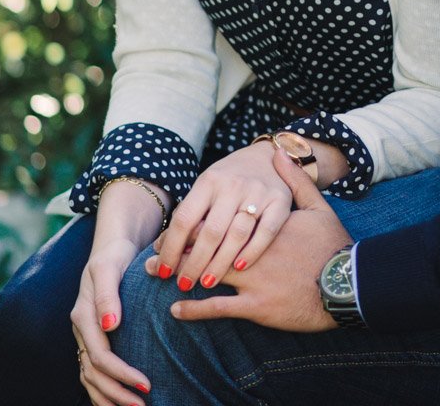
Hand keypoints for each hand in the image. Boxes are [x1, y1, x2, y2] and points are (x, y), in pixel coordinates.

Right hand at [72, 234, 152, 405]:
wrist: (113, 246)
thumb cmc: (115, 254)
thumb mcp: (109, 267)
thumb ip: (108, 294)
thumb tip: (110, 325)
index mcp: (83, 316)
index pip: (99, 355)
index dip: (121, 373)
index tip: (146, 384)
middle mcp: (81, 329)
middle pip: (93, 372)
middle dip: (116, 393)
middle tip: (143, 405)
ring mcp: (85, 335)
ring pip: (89, 376)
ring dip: (109, 397)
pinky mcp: (93, 337)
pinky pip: (92, 371)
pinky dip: (103, 389)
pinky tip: (119, 401)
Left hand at [151, 149, 350, 332]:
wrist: (348, 282)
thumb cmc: (332, 246)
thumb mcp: (317, 207)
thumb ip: (294, 180)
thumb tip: (280, 152)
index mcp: (262, 224)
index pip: (219, 221)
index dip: (193, 228)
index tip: (174, 232)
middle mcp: (251, 249)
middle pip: (206, 245)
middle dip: (178, 251)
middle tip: (155, 258)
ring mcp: (253, 278)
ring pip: (207, 273)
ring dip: (183, 275)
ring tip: (161, 277)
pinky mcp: (256, 305)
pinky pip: (219, 308)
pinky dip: (196, 310)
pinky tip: (176, 309)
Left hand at [153, 140, 292, 292]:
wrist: (268, 155)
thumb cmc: (229, 180)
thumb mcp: (206, 187)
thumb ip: (188, 212)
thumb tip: (159, 247)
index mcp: (209, 180)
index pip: (184, 219)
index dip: (172, 248)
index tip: (164, 271)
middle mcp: (233, 185)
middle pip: (210, 232)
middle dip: (194, 263)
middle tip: (184, 284)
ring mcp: (259, 193)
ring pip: (237, 235)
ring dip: (220, 263)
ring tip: (207, 282)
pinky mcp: (280, 202)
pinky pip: (266, 232)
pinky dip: (252, 251)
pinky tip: (238, 266)